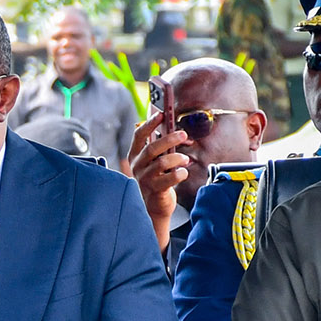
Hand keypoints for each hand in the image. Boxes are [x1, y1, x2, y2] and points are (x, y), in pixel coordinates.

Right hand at [125, 121, 191, 244]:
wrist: (153, 206)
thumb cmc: (155, 180)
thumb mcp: (152, 162)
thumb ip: (158, 148)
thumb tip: (174, 130)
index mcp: (135, 155)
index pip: (139, 135)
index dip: (150, 124)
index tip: (161, 114)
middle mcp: (137, 166)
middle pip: (152, 147)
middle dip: (169, 139)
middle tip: (183, 135)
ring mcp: (145, 178)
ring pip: (162, 162)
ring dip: (177, 158)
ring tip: (185, 158)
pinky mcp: (154, 189)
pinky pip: (169, 178)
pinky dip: (180, 173)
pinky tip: (183, 172)